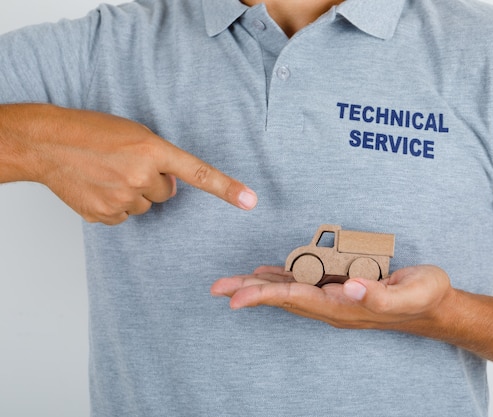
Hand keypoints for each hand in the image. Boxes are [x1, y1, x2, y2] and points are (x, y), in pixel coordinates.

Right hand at [2, 104, 256, 223]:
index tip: (250, 201)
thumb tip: (171, 186)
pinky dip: (115, 206)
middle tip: (126, 165)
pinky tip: (99, 188)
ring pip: (146, 206)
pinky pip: (125, 217)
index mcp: (153, 149)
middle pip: (167, 193)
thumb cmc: (90, 132)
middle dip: (153, 182)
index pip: (199, 172)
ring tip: (109, 175)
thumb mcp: (134, 134)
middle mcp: (142, 176)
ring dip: (134, 194)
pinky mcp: (106, 214)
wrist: (46, 143)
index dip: (227, 188)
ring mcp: (123, 198)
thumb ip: (159, 158)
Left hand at [211, 265, 452, 330]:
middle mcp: (333, 305)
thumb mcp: (409, 293)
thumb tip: (346, 287)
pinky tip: (268, 274)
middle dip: (250, 292)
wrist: (434, 305)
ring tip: (231, 283)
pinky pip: (304, 284)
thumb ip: (377, 294)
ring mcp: (335, 298)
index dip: (264, 296)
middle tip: (217, 288)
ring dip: (260, 286)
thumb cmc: (423, 296)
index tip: (235, 297)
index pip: (296, 299)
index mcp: (344, 306)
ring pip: (290, 291)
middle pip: (283, 297)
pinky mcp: (340, 289)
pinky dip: (282, 279)